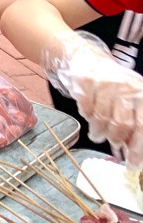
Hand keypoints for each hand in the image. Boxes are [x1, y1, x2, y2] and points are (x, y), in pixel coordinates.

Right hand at [43, 30, 142, 166]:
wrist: (85, 57)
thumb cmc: (112, 84)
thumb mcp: (129, 100)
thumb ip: (132, 121)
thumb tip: (132, 150)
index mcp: (140, 93)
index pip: (142, 125)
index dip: (137, 147)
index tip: (133, 164)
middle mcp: (125, 87)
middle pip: (122, 125)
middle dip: (116, 139)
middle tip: (111, 144)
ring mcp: (105, 84)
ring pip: (101, 119)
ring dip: (99, 131)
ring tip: (98, 133)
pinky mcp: (85, 82)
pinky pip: (86, 109)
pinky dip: (87, 116)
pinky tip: (89, 114)